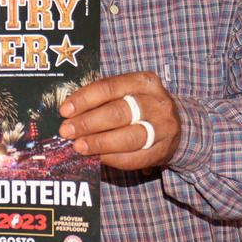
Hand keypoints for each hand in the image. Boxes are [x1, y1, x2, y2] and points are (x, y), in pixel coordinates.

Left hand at [58, 72, 180, 169]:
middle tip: (67, 131)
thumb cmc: (140, 106)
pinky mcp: (162, 150)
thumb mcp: (127, 93)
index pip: (109, 87)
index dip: (84, 99)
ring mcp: (163, 128)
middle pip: (118, 112)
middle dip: (88, 123)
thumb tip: (69, 114)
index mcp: (144, 81)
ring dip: (99, 143)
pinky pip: (134, 158)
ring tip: (78, 146)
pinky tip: (97, 158)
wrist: (176, 125)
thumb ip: (101, 99)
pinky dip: (112, 159)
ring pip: (128, 137)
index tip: (64, 111)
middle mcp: (156, 102)